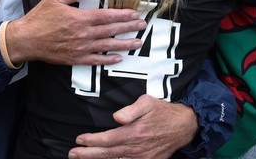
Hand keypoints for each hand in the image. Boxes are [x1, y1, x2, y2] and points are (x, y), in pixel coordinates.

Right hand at [6, 0, 145, 65]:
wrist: (26, 40)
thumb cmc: (39, 18)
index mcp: (80, 17)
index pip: (107, 15)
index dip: (123, 14)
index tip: (134, 13)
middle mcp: (84, 33)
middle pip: (111, 30)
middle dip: (129, 27)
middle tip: (142, 26)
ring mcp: (81, 47)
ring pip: (107, 45)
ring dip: (124, 44)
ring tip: (138, 42)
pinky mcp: (76, 58)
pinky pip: (96, 60)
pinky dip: (108, 59)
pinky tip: (119, 57)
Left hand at [68, 94, 198, 158]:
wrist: (183, 126)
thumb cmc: (162, 111)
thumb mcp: (148, 102)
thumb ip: (131, 110)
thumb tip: (116, 117)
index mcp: (134, 132)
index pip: (107, 139)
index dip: (91, 141)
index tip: (79, 139)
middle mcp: (136, 148)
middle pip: (107, 154)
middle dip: (87, 155)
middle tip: (72, 154)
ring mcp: (142, 158)